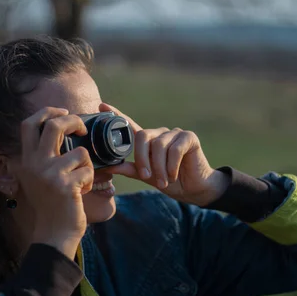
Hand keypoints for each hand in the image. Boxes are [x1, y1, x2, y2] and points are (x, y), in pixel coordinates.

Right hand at [16, 107, 93, 259]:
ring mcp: (49, 174)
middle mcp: (34, 164)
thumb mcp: (39, 179)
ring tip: (81, 181)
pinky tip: (82, 192)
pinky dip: (90, 180)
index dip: (47, 112)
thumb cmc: (52, 205)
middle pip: (54, 126)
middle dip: (73, 121)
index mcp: (26, 160)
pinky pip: (88, 170)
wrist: (53, 234)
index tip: (63, 111)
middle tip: (83, 128)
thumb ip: (45, 158)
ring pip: (81, 152)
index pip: (28, 124)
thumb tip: (64, 131)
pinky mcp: (65, 184)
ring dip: (88, 165)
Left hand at [100, 103, 229, 206]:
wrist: (195, 189)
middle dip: (142, 158)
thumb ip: (131, 170)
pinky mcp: (189, 137)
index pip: (131, 125)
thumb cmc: (171, 182)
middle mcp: (161, 134)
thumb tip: (110, 166)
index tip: (101, 106)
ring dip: (159, 167)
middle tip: (147, 177)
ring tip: (163, 181)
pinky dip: (171, 165)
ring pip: (159, 146)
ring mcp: (175, 133)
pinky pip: (174, 149)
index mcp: (149, 142)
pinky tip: (174, 175)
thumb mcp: (148, 177)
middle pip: (143, 136)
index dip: (117, 114)